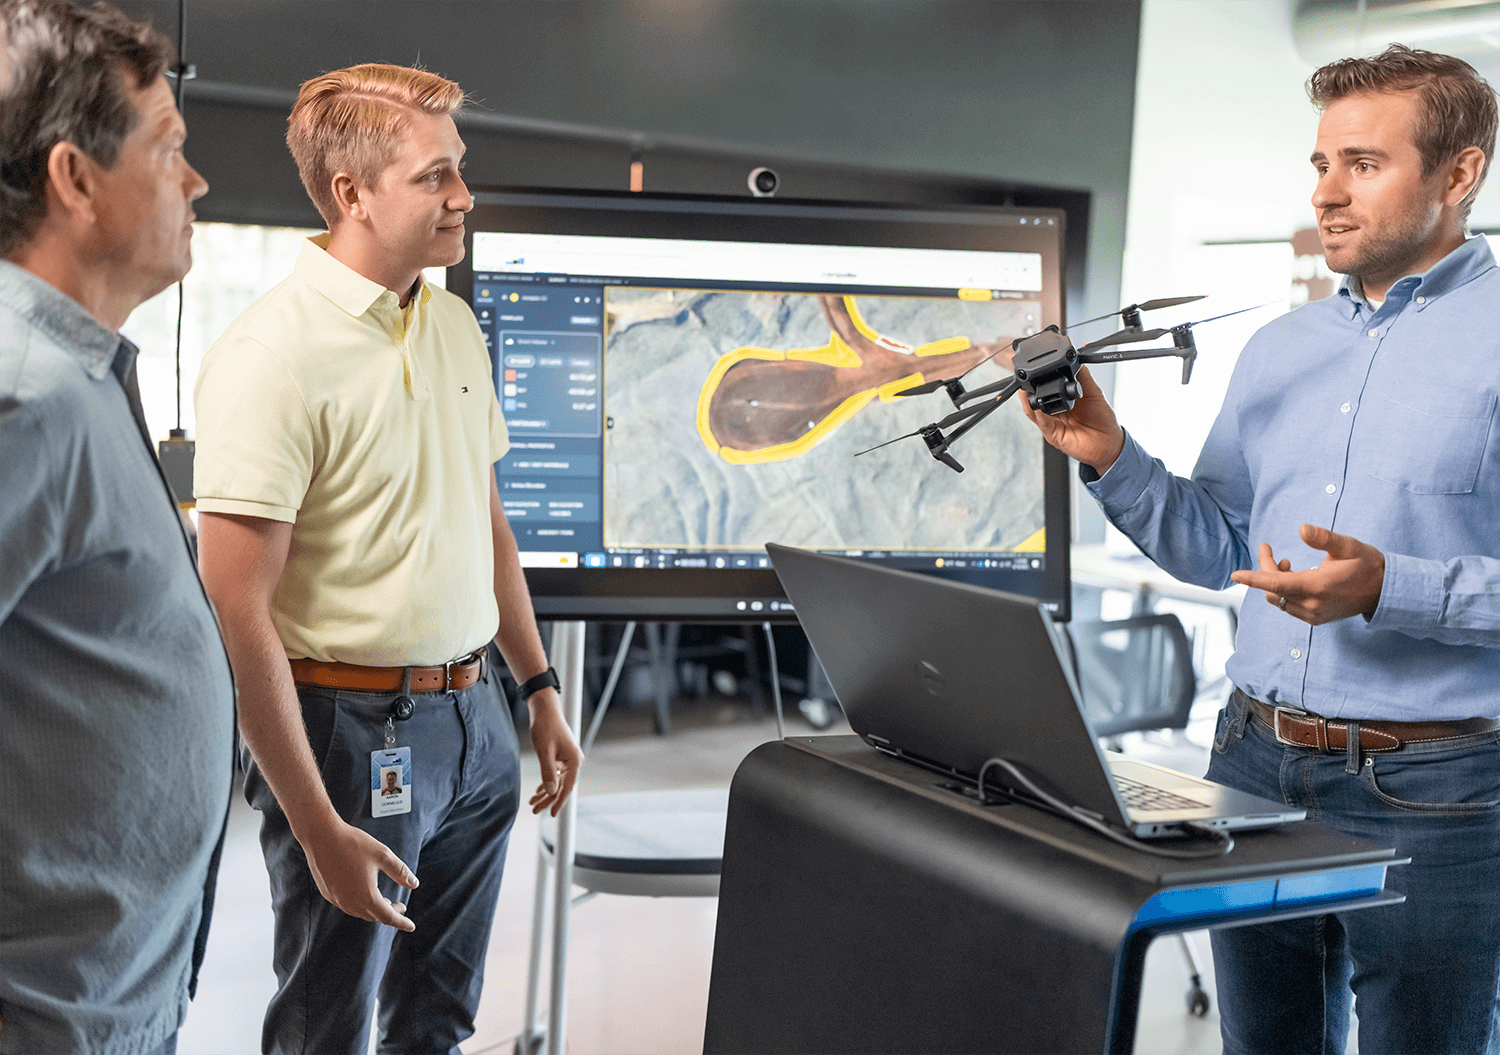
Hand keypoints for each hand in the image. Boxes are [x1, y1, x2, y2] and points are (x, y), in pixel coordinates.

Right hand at [298, 817, 418, 930]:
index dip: (401, 922)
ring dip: (373, 909)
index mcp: (366, 896)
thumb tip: (414, 884)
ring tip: (384, 901)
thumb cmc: (353, 843)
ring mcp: (337, 899)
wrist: (321, 836)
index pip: (388, 916)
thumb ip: (400, 872)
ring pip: (359, 912)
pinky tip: (363, 893)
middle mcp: (349, 903)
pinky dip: (360, 904)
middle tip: (400, 906)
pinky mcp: (328, 893)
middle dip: (389, 913)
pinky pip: (347, 905)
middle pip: (373, 916)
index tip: (411, 926)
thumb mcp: (383, 855)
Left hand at [527, 689, 583, 815]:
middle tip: (534, 811)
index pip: (567, 787)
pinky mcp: (561, 756)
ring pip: (557, 781)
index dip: (559, 802)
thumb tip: (551, 792)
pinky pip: (555, 774)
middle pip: (562, 786)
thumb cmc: (545, 727)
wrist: (544, 709)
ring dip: (546, 792)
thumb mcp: (544, 751)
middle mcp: (574, 762)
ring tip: (533, 804)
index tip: (552, 814)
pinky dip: (546, 782)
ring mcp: (567, 759)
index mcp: (574, 761)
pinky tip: (538, 791)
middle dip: (548, 799)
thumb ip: (548, 772)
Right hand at [1016, 366, 1125, 474]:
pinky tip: (1038, 408)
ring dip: (1028, 402)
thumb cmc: (1103, 421)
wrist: (1110, 443)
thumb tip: (1076, 362)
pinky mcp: (1054, 436)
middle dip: (1028, 390)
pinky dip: (1039, 416)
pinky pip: (1043, 424)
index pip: (1046, 389)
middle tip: (1026, 379)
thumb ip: (1083, 378)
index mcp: (1063, 401)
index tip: (1035, 370)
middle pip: (1035, 400)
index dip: (1039, 380)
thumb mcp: (1094, 393)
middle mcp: (1055, 413)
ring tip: (1026, 391)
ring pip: (1034, 412)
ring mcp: (1053, 424)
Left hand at [1230, 524, 1385, 624]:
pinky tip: (1295, 577)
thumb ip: (1324, 538)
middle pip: (1273, 589)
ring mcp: (1313, 615)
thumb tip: (1301, 529)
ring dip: (1275, 581)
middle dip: (1265, 570)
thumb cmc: (1366, 564)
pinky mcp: (1315, 619)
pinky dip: (1284, 591)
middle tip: (1269, 550)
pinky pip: (1288, 606)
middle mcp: (1312, 605)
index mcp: (1317, 587)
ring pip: (1279, 599)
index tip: (1235, 574)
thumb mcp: (1348, 546)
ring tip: (1286, 563)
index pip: (1275, 584)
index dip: (1253, 578)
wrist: (1385, 590)